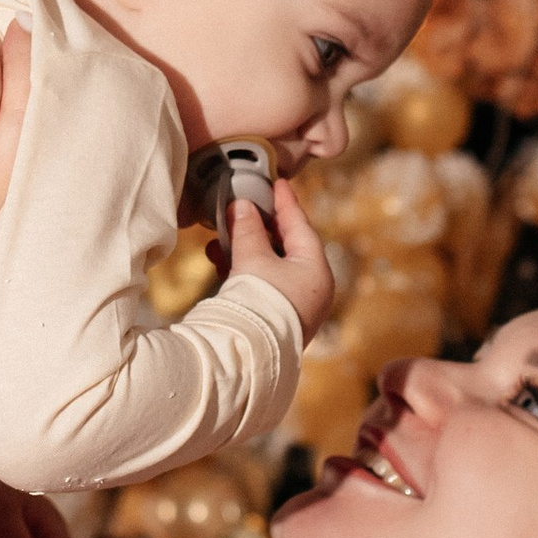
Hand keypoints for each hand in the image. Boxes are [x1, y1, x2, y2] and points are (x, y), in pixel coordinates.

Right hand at [222, 178, 336, 346]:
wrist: (249, 354)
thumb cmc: (260, 303)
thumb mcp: (253, 259)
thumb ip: (248, 229)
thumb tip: (242, 206)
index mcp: (316, 271)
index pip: (302, 227)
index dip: (287, 203)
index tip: (277, 184)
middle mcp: (311, 288)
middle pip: (287, 246)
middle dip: (260, 227)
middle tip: (245, 206)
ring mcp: (295, 304)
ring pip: (271, 265)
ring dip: (246, 248)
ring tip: (222, 234)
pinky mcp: (276, 317)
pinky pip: (262, 284)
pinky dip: (243, 269)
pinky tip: (220, 259)